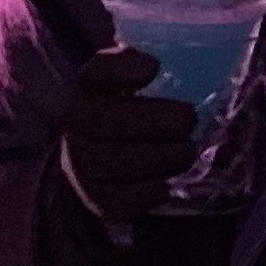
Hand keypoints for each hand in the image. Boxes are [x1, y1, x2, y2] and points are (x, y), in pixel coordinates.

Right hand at [60, 45, 199, 225]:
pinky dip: (154, 189)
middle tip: (189, 121)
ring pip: (124, 163)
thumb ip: (139, 66)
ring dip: (165, 156)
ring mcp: (83, 168)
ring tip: (187, 151)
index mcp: (87, 90)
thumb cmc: (126, 114)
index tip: (155, 67)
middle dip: (161, 121)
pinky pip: (130, 198)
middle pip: (115, 121)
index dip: (122, 70)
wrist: (97, 165)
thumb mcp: (130, 84)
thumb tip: (154, 64)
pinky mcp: (99, 201)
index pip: (97, 73)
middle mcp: (75, 127)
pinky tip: (168, 180)